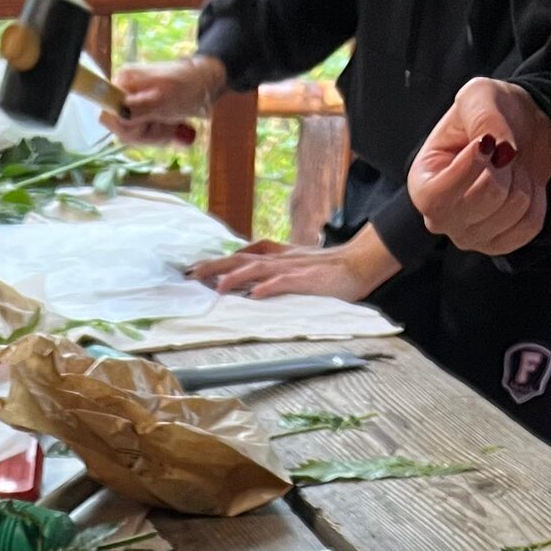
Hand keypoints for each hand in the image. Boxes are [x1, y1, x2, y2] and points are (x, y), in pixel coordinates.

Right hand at [102, 56, 226, 147]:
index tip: (147, 122)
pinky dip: (159, 135)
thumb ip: (139, 108)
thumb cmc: (187, 87)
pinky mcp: (144, 114)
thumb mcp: (164, 99)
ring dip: (156, 135)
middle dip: (146, 133)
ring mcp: (134, 105)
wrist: (206, 83)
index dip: (127, 127)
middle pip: (121, 130)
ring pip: (134, 136)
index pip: (109, 117)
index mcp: (122, 83)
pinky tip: (171, 126)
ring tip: (171, 123)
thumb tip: (119, 114)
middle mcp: (123, 94)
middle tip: (165, 122)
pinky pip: (145, 135)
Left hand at [184, 224, 400, 301]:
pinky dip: (269, 288)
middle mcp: (280, 259)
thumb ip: (274, 274)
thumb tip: (249, 286)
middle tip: (191, 274)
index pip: (242, 255)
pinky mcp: (306, 279)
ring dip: (235, 277)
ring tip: (216, 287)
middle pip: (241, 258)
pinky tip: (254, 295)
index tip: (195, 269)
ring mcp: (293, 268)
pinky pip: (284, 282)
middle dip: (215, 266)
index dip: (218, 261)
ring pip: (258, 268)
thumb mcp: (295, 269)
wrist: (358, 265)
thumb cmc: (327, 272)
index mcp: (277, 256)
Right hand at [409, 78, 550, 255]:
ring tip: (511, 167)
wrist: (518, 129)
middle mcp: (440, 219)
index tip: (486, 141)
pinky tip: (522, 186)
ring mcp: (469, 236)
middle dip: (505, 167)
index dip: (468, 169)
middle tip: (502, 152)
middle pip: (483, 200)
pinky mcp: (499, 244)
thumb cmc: (488, 113)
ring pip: (511, 211)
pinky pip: (528, 226)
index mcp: (423, 184)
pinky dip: (536, 199)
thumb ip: (483, 117)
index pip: (437, 197)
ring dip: (521, 179)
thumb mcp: (478, 96)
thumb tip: (498, 148)